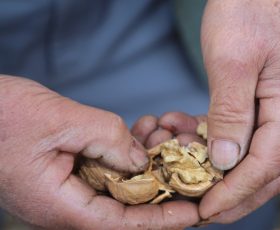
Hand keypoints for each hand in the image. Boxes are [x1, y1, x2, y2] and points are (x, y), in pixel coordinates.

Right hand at [0, 76, 198, 228]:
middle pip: (126, 207)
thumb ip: (109, 139)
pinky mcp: (67, 172)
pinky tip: (140, 131)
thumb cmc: (1, 117)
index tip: (194, 213)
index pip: (123, 224)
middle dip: (160, 184)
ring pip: (119, 186)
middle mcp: (67, 205)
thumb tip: (142, 160)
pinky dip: (126, 152)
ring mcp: (67, 190)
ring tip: (162, 135)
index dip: (161, 219)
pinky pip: (105, 169)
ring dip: (145, 163)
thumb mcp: (61, 121)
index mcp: (61, 207)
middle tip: (185, 163)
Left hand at [199, 0, 279, 222]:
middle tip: (202, 210)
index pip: (265, 167)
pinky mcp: (270, 98)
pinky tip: (193, 135)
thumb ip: (231, 114)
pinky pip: (249, 132)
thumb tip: (227, 162)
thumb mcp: (233, 61)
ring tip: (190, 175)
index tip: (204, 210)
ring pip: (258, 156)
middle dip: (235, 196)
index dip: (234, 194)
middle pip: (269, 171)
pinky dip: (223, 143)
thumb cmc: (250, 9)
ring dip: (226, 172)